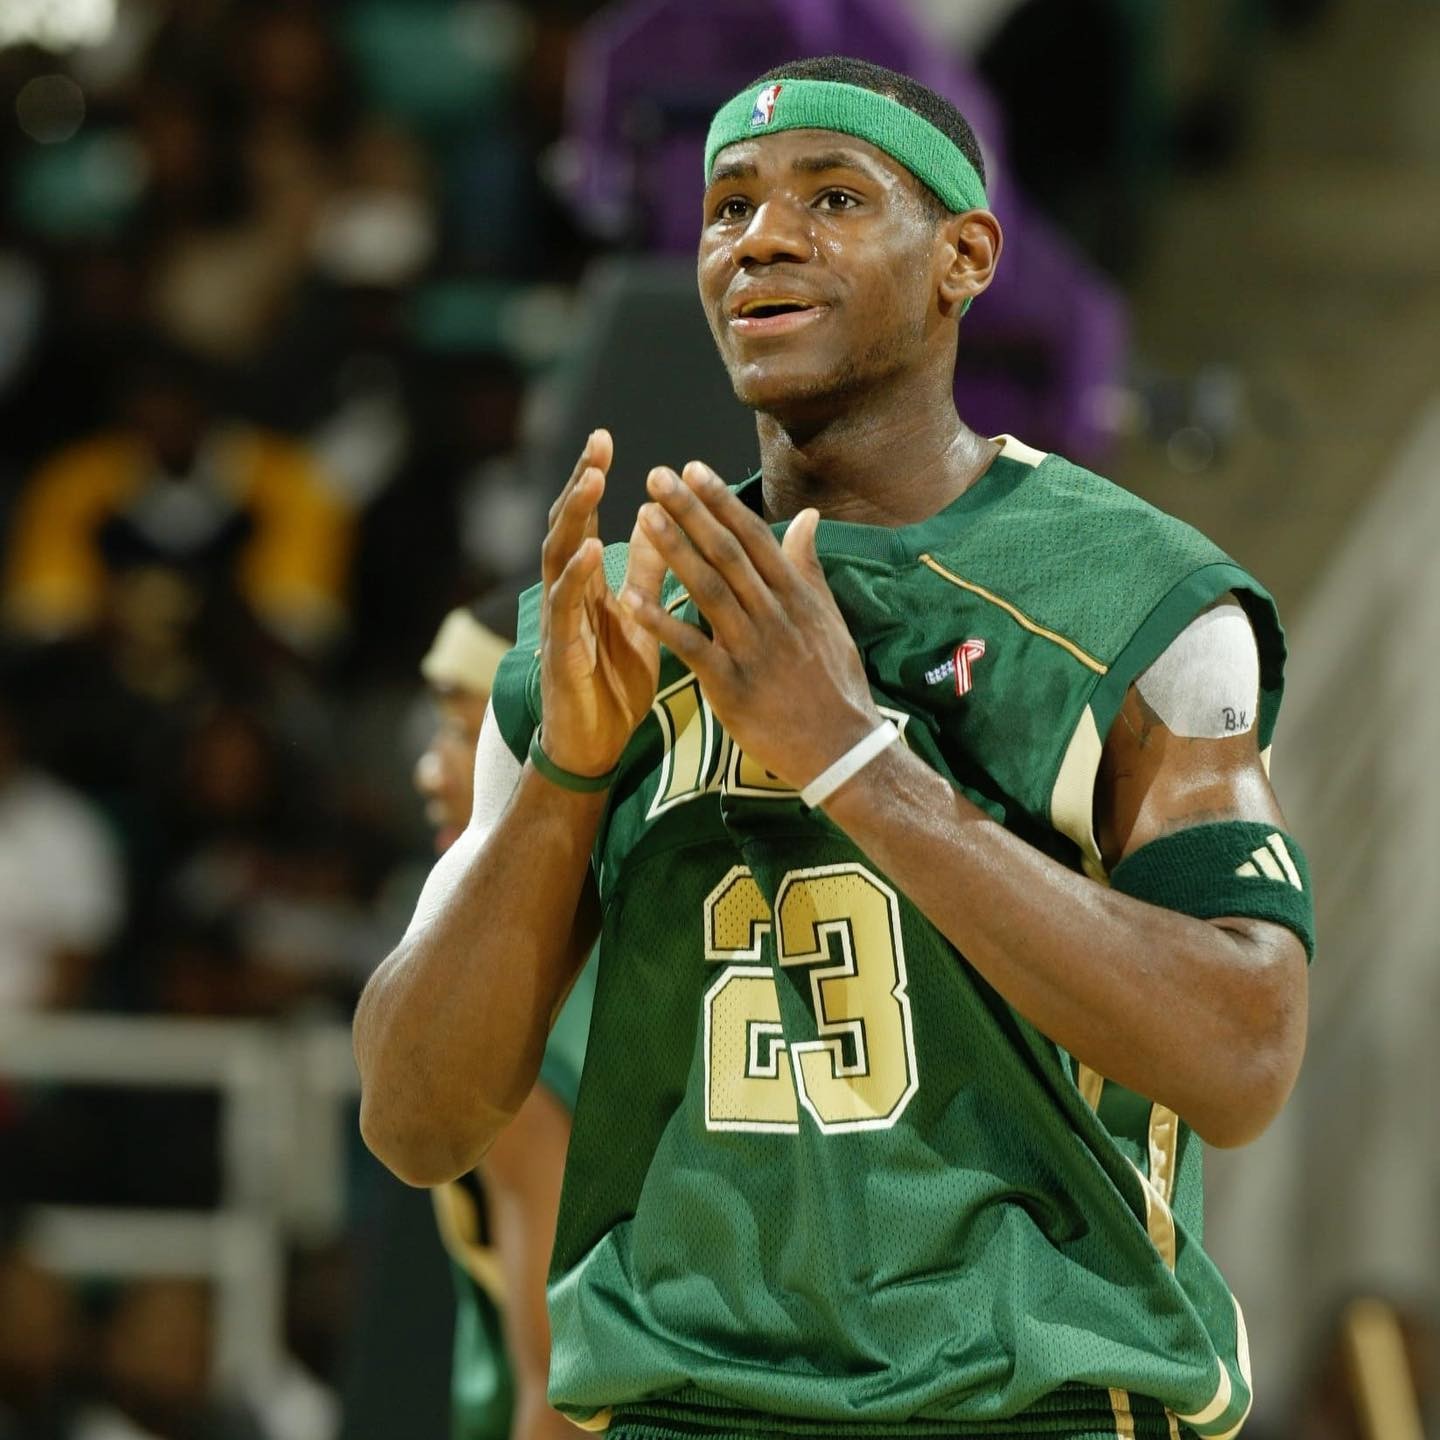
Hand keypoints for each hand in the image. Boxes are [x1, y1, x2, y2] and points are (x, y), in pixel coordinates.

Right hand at [539, 430, 665, 775]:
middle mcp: (566, 596)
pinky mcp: (561, 655)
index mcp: (586, 586)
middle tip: (597, 445)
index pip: (585, 521)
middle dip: (579, 485)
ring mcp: (558, 623)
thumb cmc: (613, 681)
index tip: (604, 438)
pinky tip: (591, 551)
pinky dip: (576, 578)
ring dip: (575, 520)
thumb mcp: (641, 618)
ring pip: (558, 560)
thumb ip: (649, 572)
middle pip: (566, 528)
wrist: (594, 747)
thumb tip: (662, 521)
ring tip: (593, 482)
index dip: (590, 480)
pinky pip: (565, 610)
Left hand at [619, 461, 881, 790]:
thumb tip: (808, 517)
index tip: (692, 468)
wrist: (842, 750)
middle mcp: (776, 615)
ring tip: (643, 517)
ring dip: (675, 551)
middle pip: (728, 554)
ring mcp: (754, 649)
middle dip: (691, 512)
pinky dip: (661, 621)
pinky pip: (692, 647)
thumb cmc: (835, 686)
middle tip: (657, 476)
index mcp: (797, 597)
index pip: (754, 537)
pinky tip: (630, 599)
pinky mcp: (733, 686)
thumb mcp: (829, 620)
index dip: (721, 502)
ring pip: (709, 590)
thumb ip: (809, 568)